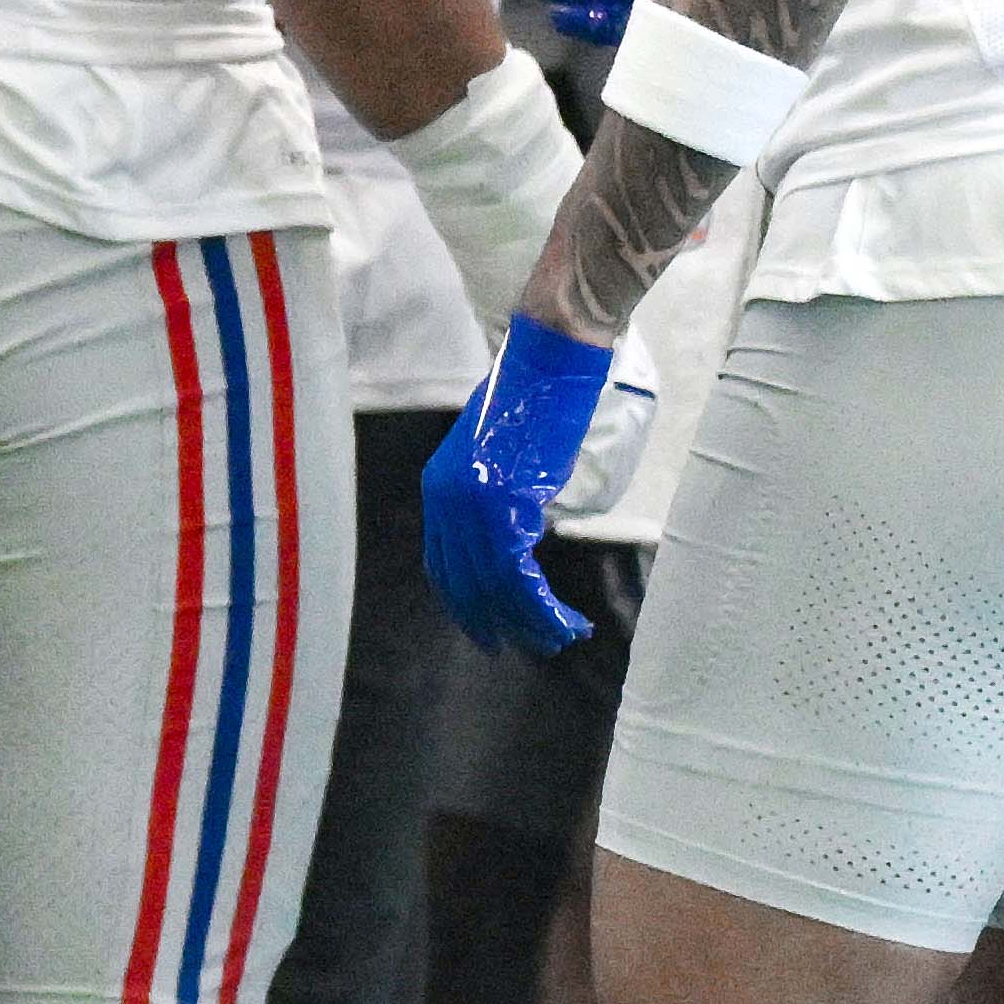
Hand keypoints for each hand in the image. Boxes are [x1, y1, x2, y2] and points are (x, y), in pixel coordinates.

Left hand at [418, 315, 615, 660]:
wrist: (548, 358)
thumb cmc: (531, 399)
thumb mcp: (497, 456)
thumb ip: (495, 498)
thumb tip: (512, 537)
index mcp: (439, 488)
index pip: (442, 565)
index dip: (466, 605)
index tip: (491, 632)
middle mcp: (447, 499)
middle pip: (466, 583)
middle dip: (499, 622)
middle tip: (533, 645)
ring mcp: (474, 502)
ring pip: (496, 586)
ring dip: (530, 621)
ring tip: (559, 638)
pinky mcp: (508, 501)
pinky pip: (519, 573)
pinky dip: (542, 605)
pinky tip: (565, 619)